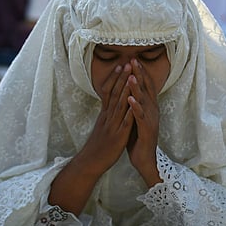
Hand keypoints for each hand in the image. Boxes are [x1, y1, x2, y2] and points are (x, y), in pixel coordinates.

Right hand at [75, 63, 134, 178]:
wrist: (91, 162)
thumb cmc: (98, 145)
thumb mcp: (102, 126)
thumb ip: (107, 114)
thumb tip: (110, 104)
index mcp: (106, 114)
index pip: (110, 92)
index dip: (115, 79)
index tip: (121, 66)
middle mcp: (108, 116)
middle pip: (115, 94)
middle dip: (122, 78)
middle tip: (127, 63)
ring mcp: (113, 125)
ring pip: (120, 104)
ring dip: (126, 89)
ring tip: (131, 75)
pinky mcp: (118, 135)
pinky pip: (125, 121)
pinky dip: (129, 110)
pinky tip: (134, 101)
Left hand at [126, 59, 161, 186]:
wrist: (145, 160)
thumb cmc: (139, 138)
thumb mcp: (136, 118)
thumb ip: (135, 104)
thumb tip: (130, 90)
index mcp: (149, 107)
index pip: (146, 86)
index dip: (141, 73)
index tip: (134, 60)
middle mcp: (153, 111)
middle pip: (147, 89)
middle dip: (140, 74)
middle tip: (134, 60)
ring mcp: (151, 120)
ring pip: (144, 101)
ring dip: (138, 88)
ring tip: (132, 76)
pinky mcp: (147, 130)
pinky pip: (140, 117)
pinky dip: (136, 107)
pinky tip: (130, 99)